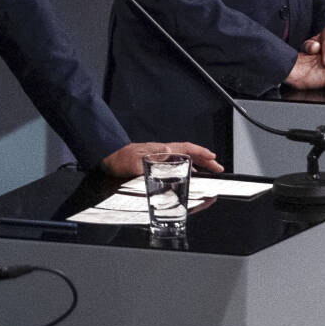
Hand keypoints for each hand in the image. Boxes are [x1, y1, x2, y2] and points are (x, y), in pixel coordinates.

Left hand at [100, 142, 223, 177]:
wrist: (107, 159)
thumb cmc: (119, 160)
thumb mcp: (134, 161)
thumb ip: (151, 159)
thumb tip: (169, 152)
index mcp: (161, 150)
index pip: (186, 148)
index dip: (201, 152)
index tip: (214, 158)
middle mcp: (162, 153)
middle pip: (189, 154)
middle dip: (205, 160)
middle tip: (218, 168)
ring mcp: (159, 158)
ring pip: (183, 160)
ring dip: (197, 165)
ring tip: (208, 173)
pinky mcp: (154, 165)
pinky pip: (175, 166)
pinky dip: (185, 170)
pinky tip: (187, 177)